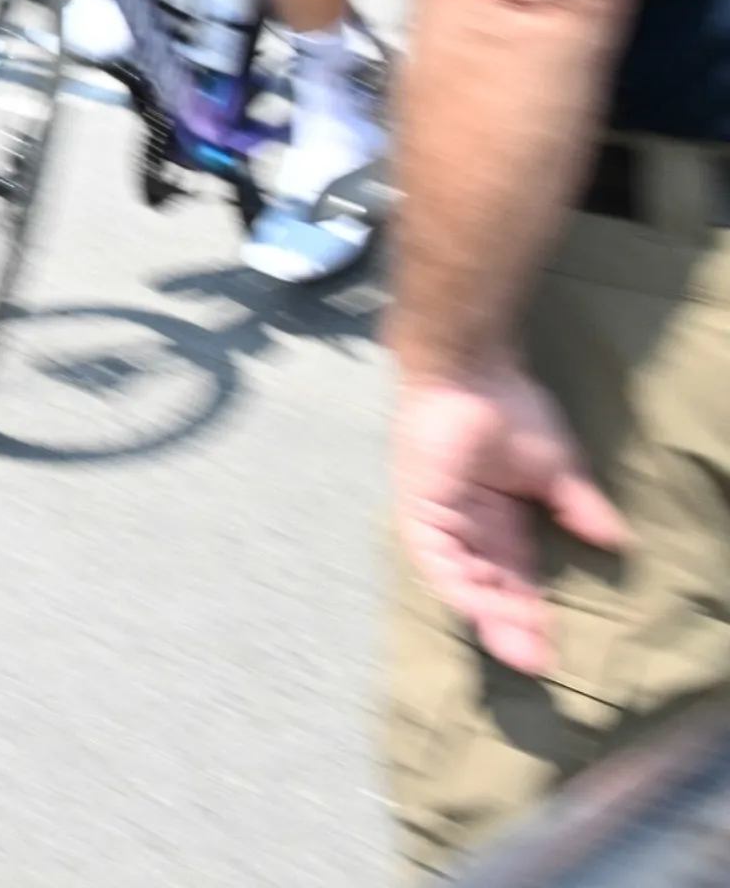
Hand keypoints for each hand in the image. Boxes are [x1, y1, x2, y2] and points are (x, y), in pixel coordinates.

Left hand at [394, 366, 625, 673]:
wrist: (472, 371)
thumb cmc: (510, 410)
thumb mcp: (557, 470)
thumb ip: (579, 507)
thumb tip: (615, 542)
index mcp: (496, 519)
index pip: (514, 579)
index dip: (532, 612)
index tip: (553, 649)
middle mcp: (466, 526)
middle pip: (487, 588)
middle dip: (510, 627)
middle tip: (537, 663)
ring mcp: (439, 518)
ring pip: (462, 582)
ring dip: (490, 614)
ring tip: (520, 646)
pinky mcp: (419, 509)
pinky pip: (437, 561)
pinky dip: (461, 586)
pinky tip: (485, 610)